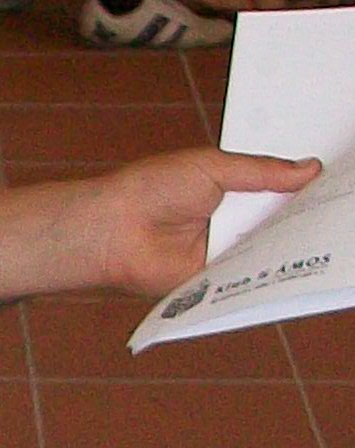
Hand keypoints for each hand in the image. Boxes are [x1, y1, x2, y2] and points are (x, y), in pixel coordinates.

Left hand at [87, 146, 319, 295]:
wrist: (116, 229)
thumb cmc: (151, 189)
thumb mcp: (213, 167)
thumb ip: (262, 172)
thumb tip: (308, 169)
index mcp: (233, 189)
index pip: (279, 191)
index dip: (303, 190)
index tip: (330, 187)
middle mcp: (232, 222)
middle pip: (280, 222)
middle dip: (302, 217)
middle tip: (331, 212)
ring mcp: (226, 252)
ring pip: (270, 250)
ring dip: (288, 244)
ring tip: (319, 235)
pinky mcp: (219, 280)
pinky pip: (251, 276)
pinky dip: (268, 270)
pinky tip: (290, 262)